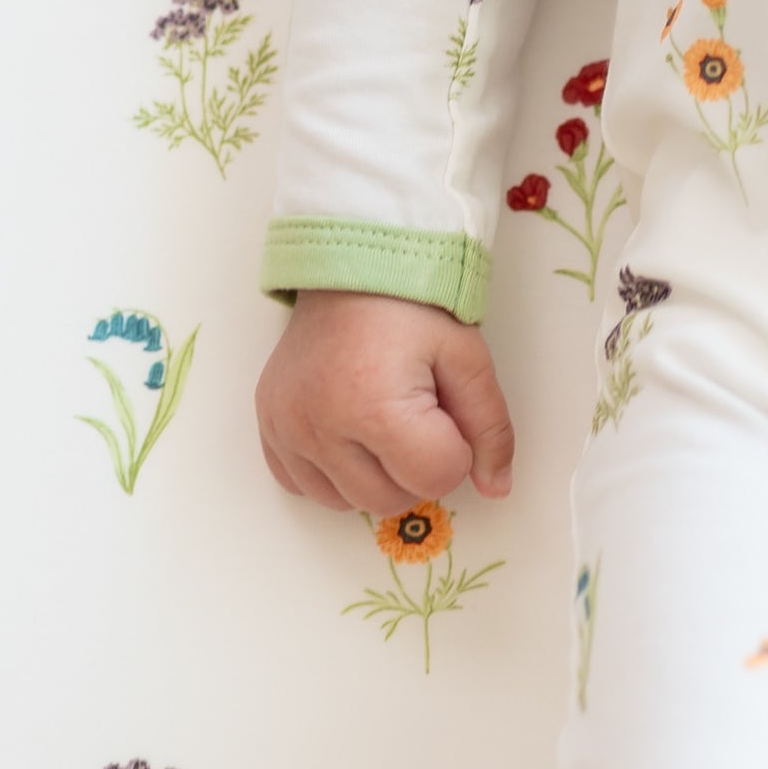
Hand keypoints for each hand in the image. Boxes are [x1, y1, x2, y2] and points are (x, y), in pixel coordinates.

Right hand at [254, 287, 515, 513]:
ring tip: (382, 417)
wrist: (354, 266)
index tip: (445, 408)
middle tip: (416, 411)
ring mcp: (287, 429)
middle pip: (390, 499)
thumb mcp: (468, 358)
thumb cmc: (413, 306)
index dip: (454, 448)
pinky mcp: (269, 427)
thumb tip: (498, 488)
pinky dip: (333, 472)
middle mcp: (320, 426)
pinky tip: (349, 429)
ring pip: (347, 502)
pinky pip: (305, 487)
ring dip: (375, 475)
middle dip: (416, 465)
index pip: (436, 478)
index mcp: (374, 406)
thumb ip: (490, 428)